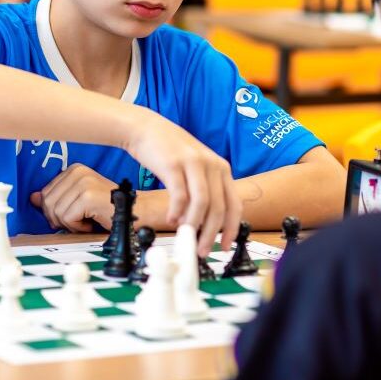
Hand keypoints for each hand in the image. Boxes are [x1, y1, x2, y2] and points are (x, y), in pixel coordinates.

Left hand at [30, 164, 114, 232]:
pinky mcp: (88, 196)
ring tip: (88, 220)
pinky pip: (67, 219)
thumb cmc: (108, 209)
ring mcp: (83, 182)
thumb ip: (56, 198)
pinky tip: (92, 222)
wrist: (138, 212)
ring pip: (56, 212)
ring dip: (71, 224)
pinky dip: (78, 227)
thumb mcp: (78, 202)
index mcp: (74, 170)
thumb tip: (32, 198)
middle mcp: (77, 172)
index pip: (45, 194)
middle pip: (47, 202)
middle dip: (60, 219)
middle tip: (81, 220)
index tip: (74, 214)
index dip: (55, 211)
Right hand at [123, 110, 240, 254]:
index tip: (224, 246)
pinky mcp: (173, 164)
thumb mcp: (196, 168)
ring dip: (194, 226)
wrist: (146, 128)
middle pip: (218, 208)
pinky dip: (176, 211)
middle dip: (211, 234)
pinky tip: (171, 220)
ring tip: (185, 237)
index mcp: (221, 168)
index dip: (231, 229)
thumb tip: (204, 225)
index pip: (234, 205)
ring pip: (202, 204)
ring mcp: (193, 163)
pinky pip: (179, 194)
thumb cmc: (170, 152)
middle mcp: (212, 165)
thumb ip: (204, 190)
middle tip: (201, 250)